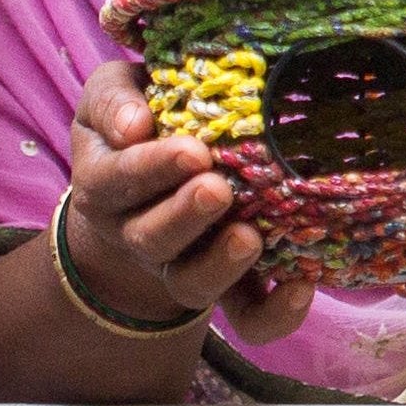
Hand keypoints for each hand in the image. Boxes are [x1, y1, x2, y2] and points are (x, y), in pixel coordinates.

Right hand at [65, 60, 314, 344]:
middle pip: (151, 238)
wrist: (145, 171)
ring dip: (220, 265)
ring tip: (249, 237)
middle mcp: (136, 231)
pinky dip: (272, 313)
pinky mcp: (224, 284)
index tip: (193, 151)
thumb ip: (114, 100)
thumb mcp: (115, 90)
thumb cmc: (138, 113)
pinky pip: (244, 315)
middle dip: (185, 216)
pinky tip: (301, 287)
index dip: (152, 169)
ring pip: (191, 284)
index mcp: (104, 181)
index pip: (118, 179)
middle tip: (218, 189)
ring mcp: (180, 263)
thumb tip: (133, 126)